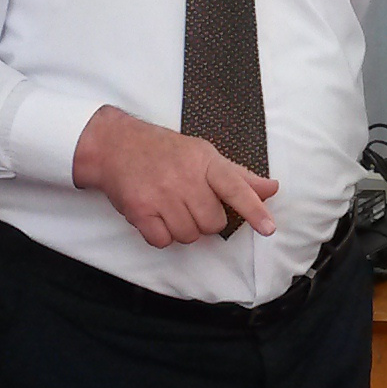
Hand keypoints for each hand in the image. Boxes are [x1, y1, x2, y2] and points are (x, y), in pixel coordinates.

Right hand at [72, 105, 276, 247]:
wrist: (114, 146)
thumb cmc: (164, 151)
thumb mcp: (203, 154)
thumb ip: (238, 176)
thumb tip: (272, 189)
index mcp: (205, 162)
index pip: (235, 188)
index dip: (253, 209)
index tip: (268, 228)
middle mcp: (185, 178)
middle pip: (212, 223)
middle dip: (204, 220)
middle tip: (189, 203)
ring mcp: (161, 195)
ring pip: (189, 236)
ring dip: (182, 229)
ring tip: (170, 207)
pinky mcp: (140, 211)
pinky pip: (163, 241)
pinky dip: (161, 235)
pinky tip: (155, 217)